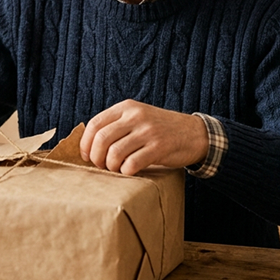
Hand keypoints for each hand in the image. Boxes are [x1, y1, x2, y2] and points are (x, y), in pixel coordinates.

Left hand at [80, 99, 208, 175]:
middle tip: (101, 165)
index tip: (87, 156)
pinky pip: (132, 163)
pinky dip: (126, 171)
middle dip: (96, 158)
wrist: (193, 133)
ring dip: (111, 166)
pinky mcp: (159, 147)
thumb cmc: (159, 129)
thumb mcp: (138, 117)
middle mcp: (136, 116)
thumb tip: (88, 145)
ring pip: (114, 153)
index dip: (86, 143)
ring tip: (116, 168)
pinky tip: (130, 171)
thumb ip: (117, 125)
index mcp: (127, 107)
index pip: (95, 124)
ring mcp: (148, 131)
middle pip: (102, 139)